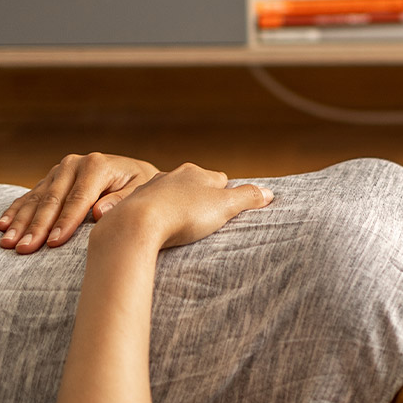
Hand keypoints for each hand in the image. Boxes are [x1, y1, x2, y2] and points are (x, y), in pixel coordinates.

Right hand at [0, 152, 161, 253]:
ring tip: (7, 242)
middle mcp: (74, 164)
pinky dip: (15, 211)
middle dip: (37, 227)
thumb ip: (121, 201)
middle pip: (52, 200)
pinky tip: (2, 226)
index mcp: (97, 165)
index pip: (78, 199)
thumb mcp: (140, 192)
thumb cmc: (141, 188)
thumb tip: (99, 213)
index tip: (53, 244)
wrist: (134, 174)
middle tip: (23, 249)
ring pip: (36, 200)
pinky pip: (29, 197)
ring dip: (20, 222)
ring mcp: (59, 171)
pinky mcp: (50, 179)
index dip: (65, 222)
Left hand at [90, 162, 273, 251]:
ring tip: (180, 225)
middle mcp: (172, 175)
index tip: (229, 208)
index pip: (219, 179)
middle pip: (193, 184)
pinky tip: (157, 228)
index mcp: (196, 173)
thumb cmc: (184, 214)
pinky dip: (155, 215)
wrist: (138, 222)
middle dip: (200, 198)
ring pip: (169, 194)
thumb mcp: (224, 206)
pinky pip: (149, 207)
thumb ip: (248, 198)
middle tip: (206, 218)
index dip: (226, 194)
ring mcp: (150, 188)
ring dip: (176, 206)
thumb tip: (269, 192)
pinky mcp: (133, 204)